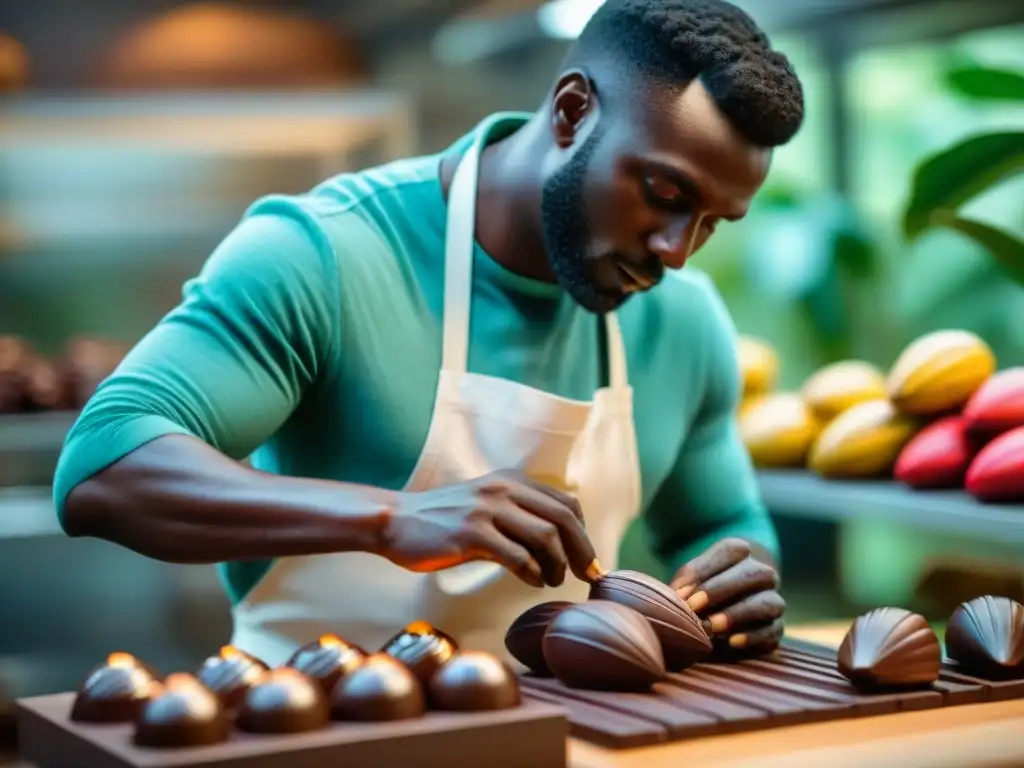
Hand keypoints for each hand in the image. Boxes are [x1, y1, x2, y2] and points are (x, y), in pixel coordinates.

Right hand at [381, 471, 596, 587]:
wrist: (396, 521)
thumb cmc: (442, 520)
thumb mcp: (485, 503)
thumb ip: (517, 512)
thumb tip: (557, 539)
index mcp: (511, 481)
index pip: (566, 503)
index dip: (583, 533)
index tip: (587, 559)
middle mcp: (503, 490)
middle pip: (563, 518)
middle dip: (581, 550)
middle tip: (587, 576)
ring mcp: (487, 510)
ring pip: (545, 536)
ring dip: (557, 564)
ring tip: (552, 580)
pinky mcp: (472, 534)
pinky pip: (518, 556)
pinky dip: (533, 572)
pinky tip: (532, 581)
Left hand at [670, 538, 784, 655]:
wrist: (715, 622)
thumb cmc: (697, 594)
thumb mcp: (688, 584)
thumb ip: (684, 586)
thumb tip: (679, 597)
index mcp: (740, 554)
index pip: (732, 550)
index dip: (706, 569)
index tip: (681, 592)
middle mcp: (762, 575)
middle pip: (754, 574)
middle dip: (721, 589)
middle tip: (694, 607)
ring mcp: (772, 602)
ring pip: (768, 602)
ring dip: (739, 614)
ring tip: (712, 626)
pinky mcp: (776, 629)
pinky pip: (773, 631)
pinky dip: (753, 637)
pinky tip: (731, 642)